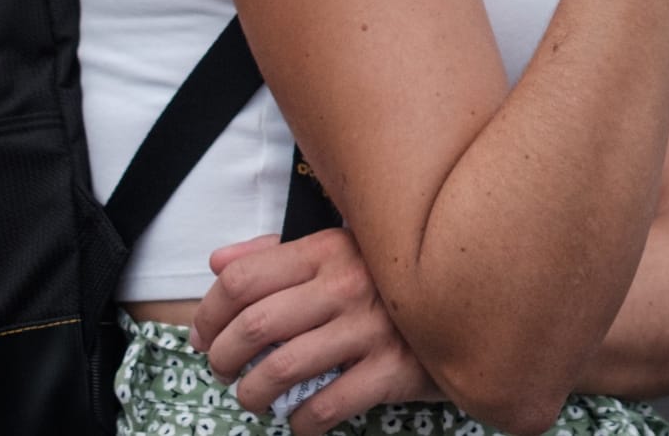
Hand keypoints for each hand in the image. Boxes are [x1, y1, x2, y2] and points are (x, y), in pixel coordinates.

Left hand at [192, 228, 439, 433]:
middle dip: (223, 356)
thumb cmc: (386, 277)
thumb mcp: (335, 249)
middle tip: (220, 370)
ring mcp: (368, 328)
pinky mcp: (391, 370)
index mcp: (324, 250)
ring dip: (253, 392)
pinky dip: (301, 422)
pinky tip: (297, 421)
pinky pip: (328, 405)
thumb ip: (274, 254)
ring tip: (250, 397)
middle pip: (256, 324)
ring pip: (285, 368)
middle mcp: (342, 285)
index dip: (209, 311)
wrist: (467, 299)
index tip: (201, 334)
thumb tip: (217, 262)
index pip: (244, 278)